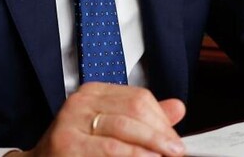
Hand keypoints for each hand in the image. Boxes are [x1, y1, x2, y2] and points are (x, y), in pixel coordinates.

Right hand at [26, 83, 186, 155]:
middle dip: (160, 134)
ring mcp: (70, 122)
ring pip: (122, 130)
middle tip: (176, 151)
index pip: (138, 97)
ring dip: (150, 146)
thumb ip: (140, 119)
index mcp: (93, 93)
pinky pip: (109, 149)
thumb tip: (177, 108)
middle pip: (134, 110)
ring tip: (165, 156)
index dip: (161, 120)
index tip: (175, 139)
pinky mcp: (66, 144)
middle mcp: (80, 102)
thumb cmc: (74, 148)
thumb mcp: (108, 128)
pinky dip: (132, 155)